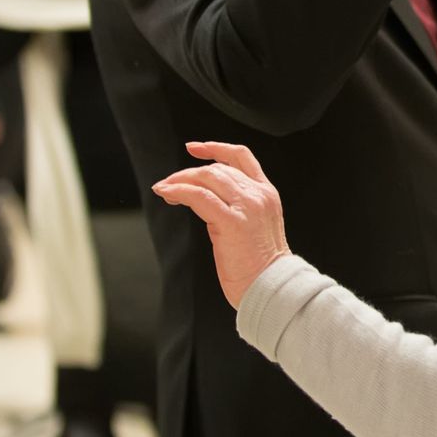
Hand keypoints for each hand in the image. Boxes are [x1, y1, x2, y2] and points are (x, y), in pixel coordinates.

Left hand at [153, 142, 290, 309]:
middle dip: (188, 172)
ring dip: (180, 181)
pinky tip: (167, 194)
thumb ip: (236, 208)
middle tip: (168, 184)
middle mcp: (259, 195)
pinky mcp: (232, 222)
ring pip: (207, 178)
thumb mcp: (254, 227)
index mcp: (267, 194)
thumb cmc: (260, 267)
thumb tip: (204, 200)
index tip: (194, 148)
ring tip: (164, 190)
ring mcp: (247, 207)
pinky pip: (199, 196)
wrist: (272, 288)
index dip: (216, 147)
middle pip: (217, 168)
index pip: (242, 157)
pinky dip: (179, 192)